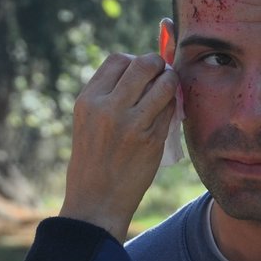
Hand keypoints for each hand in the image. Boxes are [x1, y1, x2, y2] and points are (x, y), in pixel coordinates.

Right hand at [58, 52, 177, 240]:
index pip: (118, 60)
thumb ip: (108, 95)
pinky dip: (172, 106)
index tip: (140, 72)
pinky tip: (167, 113)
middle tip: (161, 74)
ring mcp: (131, 122)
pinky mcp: (151, 139)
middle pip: (143, 64)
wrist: (96, 201)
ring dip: (170, 82)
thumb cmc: (93, 160)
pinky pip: (170, 109)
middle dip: (157, 65)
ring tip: (168, 91)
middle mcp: (107, 107)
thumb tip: (142, 70)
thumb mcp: (88, 121)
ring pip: (164, 83)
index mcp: (88, 100)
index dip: (134, 61)